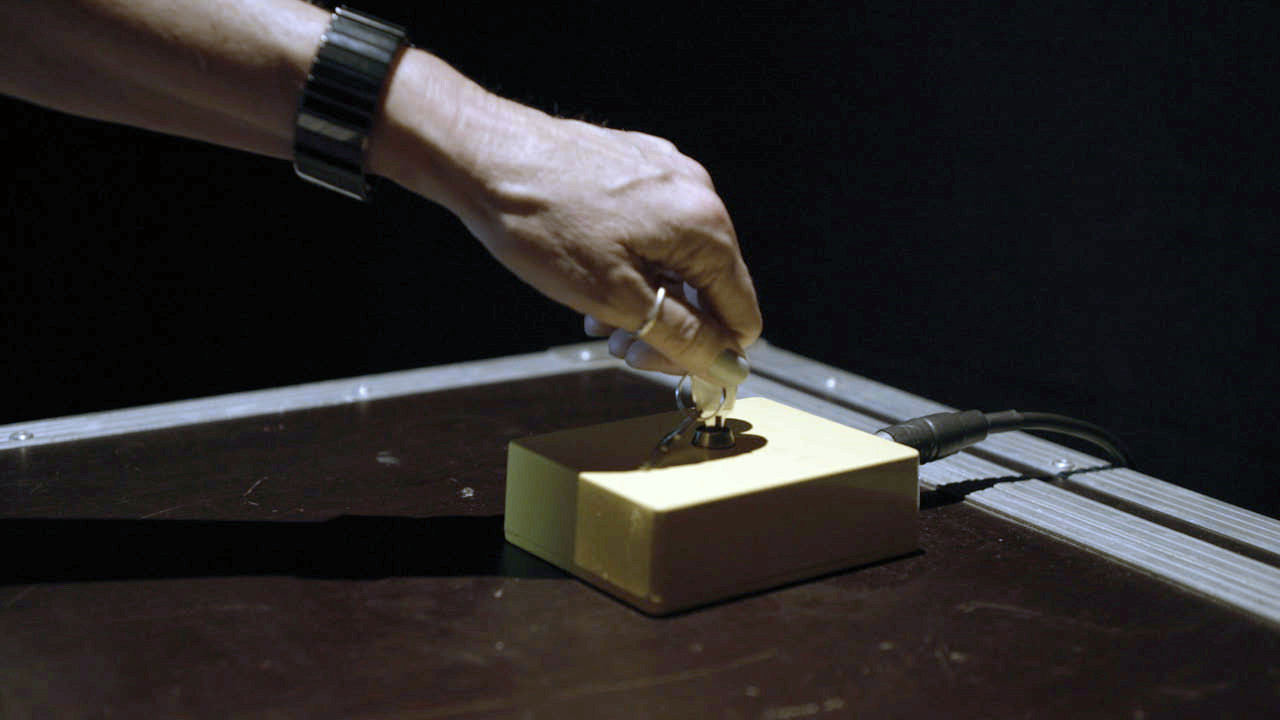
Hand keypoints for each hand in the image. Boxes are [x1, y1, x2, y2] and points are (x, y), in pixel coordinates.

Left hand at [372, 50, 761, 384]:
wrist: (482, 155)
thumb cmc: (541, 221)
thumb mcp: (616, 299)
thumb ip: (682, 336)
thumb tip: (727, 364)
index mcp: (704, 225)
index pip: (742, 313)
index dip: (712, 355)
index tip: (671, 371)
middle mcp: (695, 190)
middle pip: (710, 287)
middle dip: (670, 327)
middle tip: (622, 349)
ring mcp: (664, 171)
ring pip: (677, 260)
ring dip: (647, 300)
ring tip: (597, 317)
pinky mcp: (633, 163)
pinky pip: (652, 229)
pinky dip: (631, 263)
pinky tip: (591, 278)